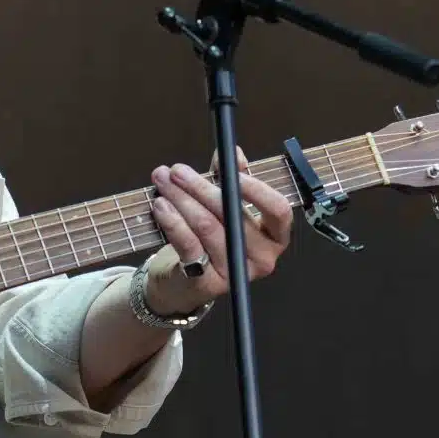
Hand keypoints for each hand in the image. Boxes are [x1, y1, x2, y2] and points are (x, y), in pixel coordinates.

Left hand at [144, 147, 292, 316]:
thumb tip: (232, 154)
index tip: (228, 171)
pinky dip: (172, 220)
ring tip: (163, 184)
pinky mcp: (208, 283)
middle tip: (177, 171)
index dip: (255, 188)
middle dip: (200, 187)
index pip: (278, 210)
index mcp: (275, 237)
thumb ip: (230, 179)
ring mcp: (236, 272)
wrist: (184, 281)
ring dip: (181, 200)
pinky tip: (161, 206)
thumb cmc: (209, 238)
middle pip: (232, 214)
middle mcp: (263, 258)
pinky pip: (188, 244)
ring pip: (206, 226)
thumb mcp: (223, 206)